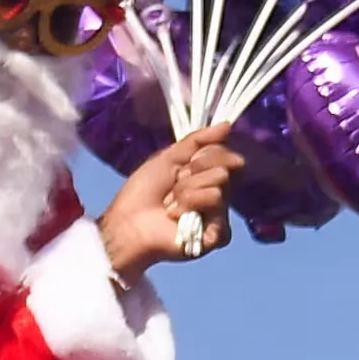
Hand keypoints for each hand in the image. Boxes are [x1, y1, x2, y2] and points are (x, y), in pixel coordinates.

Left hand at [102, 127, 245, 277]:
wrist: (130, 221)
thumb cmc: (143, 192)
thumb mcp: (169, 157)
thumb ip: (198, 141)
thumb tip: (228, 124)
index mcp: (207, 176)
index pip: (225, 154)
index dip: (205, 155)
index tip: (184, 164)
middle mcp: (218, 194)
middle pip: (224, 168)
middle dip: (193, 173)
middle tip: (173, 186)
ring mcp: (219, 215)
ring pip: (219, 186)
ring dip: (187, 192)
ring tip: (170, 206)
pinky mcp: (218, 235)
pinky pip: (216, 205)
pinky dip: (192, 206)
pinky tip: (178, 220)